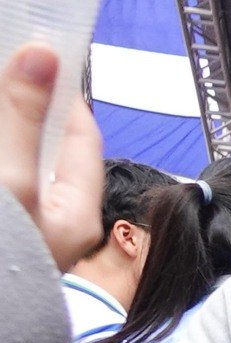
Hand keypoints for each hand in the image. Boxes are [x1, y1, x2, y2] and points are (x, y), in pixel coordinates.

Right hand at [1, 45, 102, 270]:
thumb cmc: (2, 258)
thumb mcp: (8, 179)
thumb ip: (20, 119)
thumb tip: (44, 54)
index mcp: (72, 212)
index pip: (80, 137)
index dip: (61, 94)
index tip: (42, 55)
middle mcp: (51, 222)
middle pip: (43, 149)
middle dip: (24, 112)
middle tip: (7, 71)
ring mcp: (25, 229)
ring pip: (19, 166)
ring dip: (8, 139)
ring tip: (2, 96)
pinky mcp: (11, 239)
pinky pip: (10, 188)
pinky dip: (3, 163)